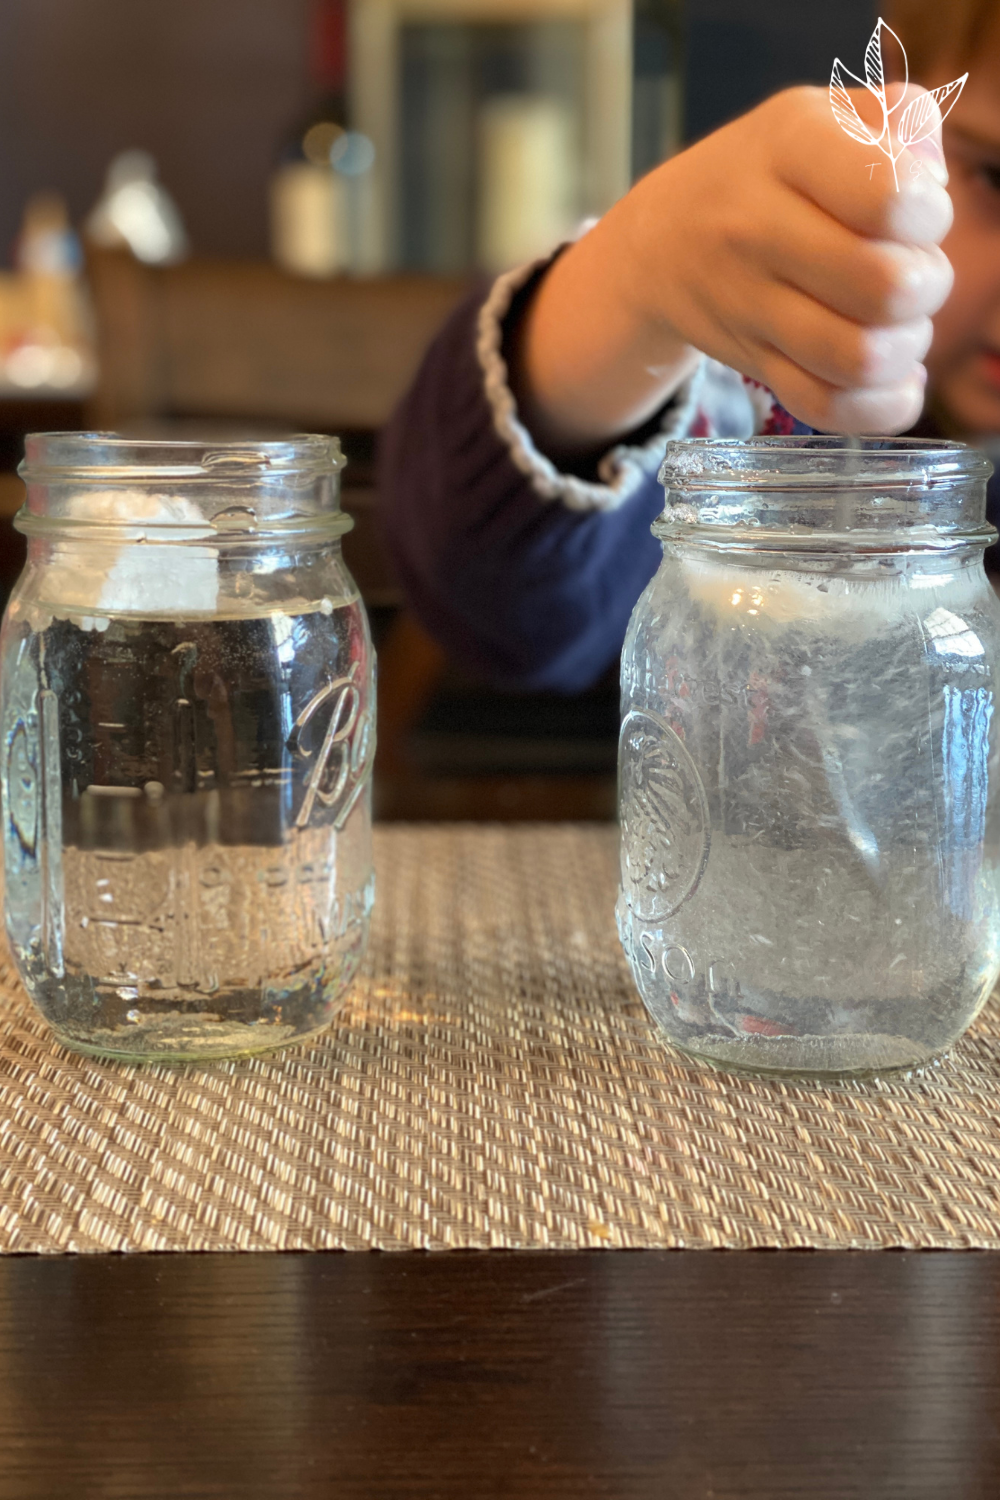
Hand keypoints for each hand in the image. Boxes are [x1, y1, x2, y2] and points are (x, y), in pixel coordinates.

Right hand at [615, 84, 952, 432]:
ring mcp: (749, 304)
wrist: (662, 242)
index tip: (916, 215)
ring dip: (905, 348)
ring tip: (900, 326)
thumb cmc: (766, 174)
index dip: (929, 216)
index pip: (889, 197)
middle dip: (928, 286)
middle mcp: (758, 227)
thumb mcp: (825, 113)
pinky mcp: (753, 363)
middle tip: (914, 274)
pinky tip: (895, 380)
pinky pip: (826, 407)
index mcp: (790, 146)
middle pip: (884, 286)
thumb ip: (902, 119)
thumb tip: (934, 182)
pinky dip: (879, 407)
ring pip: (859, 358)